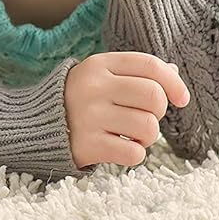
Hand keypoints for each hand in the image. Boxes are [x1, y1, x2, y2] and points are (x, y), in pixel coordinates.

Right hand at [64, 52, 189, 168]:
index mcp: (100, 65)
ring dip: (148, 137)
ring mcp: (89, 117)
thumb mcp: (103, 75)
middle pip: (153, 96)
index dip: (173, 82)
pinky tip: (121, 148)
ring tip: (132, 136)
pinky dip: (135, 154)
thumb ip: (136, 72)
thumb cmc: (80, 97)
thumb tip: (173, 72)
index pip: (150, 65)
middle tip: (145, 117)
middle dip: (158, 112)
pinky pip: (134, 154)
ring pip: (148, 127)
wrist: (36, 124)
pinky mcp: (87, 145)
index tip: (182, 99)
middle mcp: (94, 88)